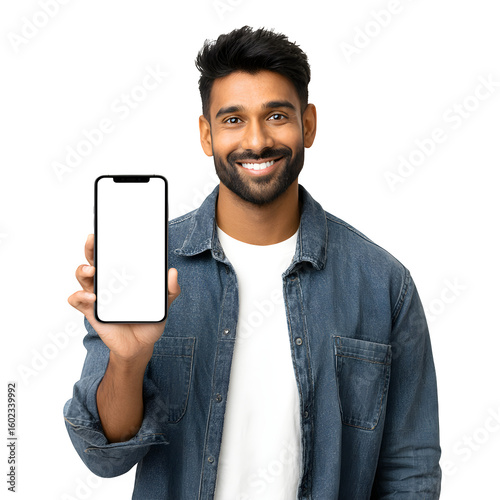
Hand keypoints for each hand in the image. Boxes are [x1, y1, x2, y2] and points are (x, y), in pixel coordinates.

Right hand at [67, 234, 180, 362]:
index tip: (110, 229)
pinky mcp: (91, 312)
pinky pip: (78, 300)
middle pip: (94, 259)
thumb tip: (173, 272)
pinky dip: (80, 295)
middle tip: (93, 240)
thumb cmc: (149, 320)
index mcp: (123, 276)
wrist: (140, 346)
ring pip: (82, 276)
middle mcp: (108, 282)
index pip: (114, 254)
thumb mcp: (164, 303)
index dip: (110, 241)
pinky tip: (92, 296)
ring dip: (83, 270)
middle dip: (91, 247)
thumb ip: (170, 289)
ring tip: (92, 270)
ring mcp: (98, 296)